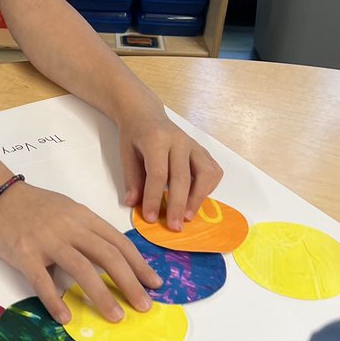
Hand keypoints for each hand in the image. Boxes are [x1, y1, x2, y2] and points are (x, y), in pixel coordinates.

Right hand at [0, 180, 161, 324]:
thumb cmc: (32, 206)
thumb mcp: (66, 211)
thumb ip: (85, 233)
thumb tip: (108, 263)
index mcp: (83, 216)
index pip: (118, 241)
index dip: (139, 264)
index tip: (154, 283)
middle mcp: (69, 226)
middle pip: (107, 255)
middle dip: (130, 282)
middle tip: (144, 306)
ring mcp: (46, 239)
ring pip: (81, 268)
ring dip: (101, 295)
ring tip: (115, 317)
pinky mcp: (23, 252)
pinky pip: (42, 280)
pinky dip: (55, 300)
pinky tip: (66, 317)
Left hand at [118, 109, 223, 229]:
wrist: (146, 114)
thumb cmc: (134, 135)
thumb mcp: (126, 154)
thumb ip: (131, 179)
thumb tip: (134, 204)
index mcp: (156, 139)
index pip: (158, 173)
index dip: (154, 198)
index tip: (151, 218)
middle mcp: (179, 140)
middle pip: (182, 177)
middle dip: (178, 205)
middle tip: (174, 227)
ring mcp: (194, 144)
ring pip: (206, 173)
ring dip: (199, 198)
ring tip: (188, 216)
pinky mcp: (202, 150)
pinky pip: (213, 171)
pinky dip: (209, 188)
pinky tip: (197, 199)